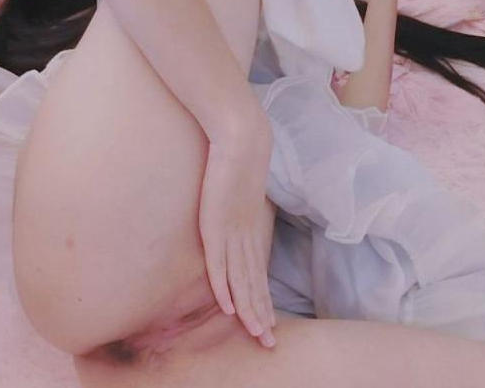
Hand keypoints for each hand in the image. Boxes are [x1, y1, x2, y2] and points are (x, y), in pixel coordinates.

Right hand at [199, 123, 278, 347]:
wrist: (242, 140)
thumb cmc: (241, 158)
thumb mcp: (240, 189)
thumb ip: (238, 206)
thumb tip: (233, 211)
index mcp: (253, 231)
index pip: (258, 274)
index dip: (262, 301)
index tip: (268, 324)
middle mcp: (247, 237)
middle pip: (254, 285)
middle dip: (261, 315)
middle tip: (268, 344)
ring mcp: (233, 234)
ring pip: (241, 281)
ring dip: (248, 310)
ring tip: (256, 335)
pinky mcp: (217, 227)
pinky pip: (220, 264)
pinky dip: (224, 287)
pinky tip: (228, 307)